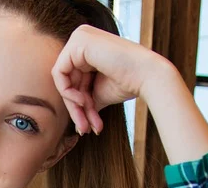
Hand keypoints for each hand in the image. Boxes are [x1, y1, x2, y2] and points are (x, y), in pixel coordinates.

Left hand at [51, 24, 174, 135]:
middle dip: (76, 108)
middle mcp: (81, 37)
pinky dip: (67, 92)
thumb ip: (83, 100)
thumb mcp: (99, 93)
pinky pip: (59, 73)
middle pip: (67, 80)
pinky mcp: (78, 42)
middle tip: (85, 129)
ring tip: (87, 122)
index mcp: (87, 46)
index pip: (72, 79)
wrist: (148, 77)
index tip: (88, 125)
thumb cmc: (128, 83)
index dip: (78, 104)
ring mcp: (79, 37)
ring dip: (74, 105)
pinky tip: (83, 102)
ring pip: (62, 79)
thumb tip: (77, 124)